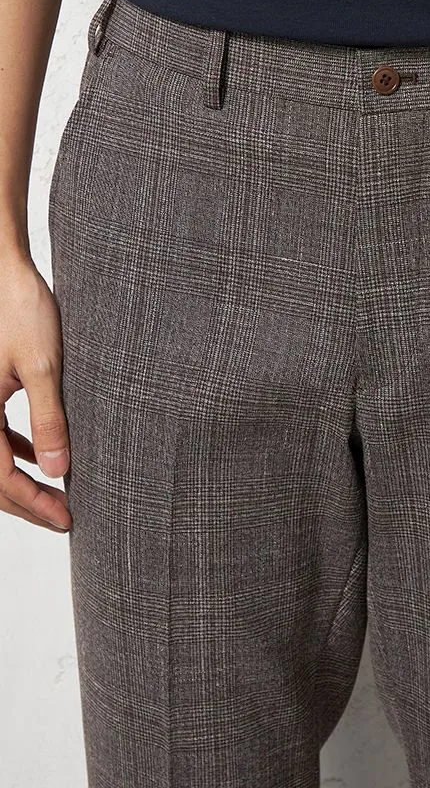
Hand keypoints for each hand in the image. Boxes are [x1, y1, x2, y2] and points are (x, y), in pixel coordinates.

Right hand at [0, 253, 71, 532]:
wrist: (3, 269)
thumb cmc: (20, 308)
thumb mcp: (43, 367)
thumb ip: (50, 421)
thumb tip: (60, 472)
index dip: (33, 503)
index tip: (66, 518)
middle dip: (27, 501)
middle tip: (66, 518)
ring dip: (23, 479)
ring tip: (59, 495)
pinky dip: (18, 451)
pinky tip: (45, 456)